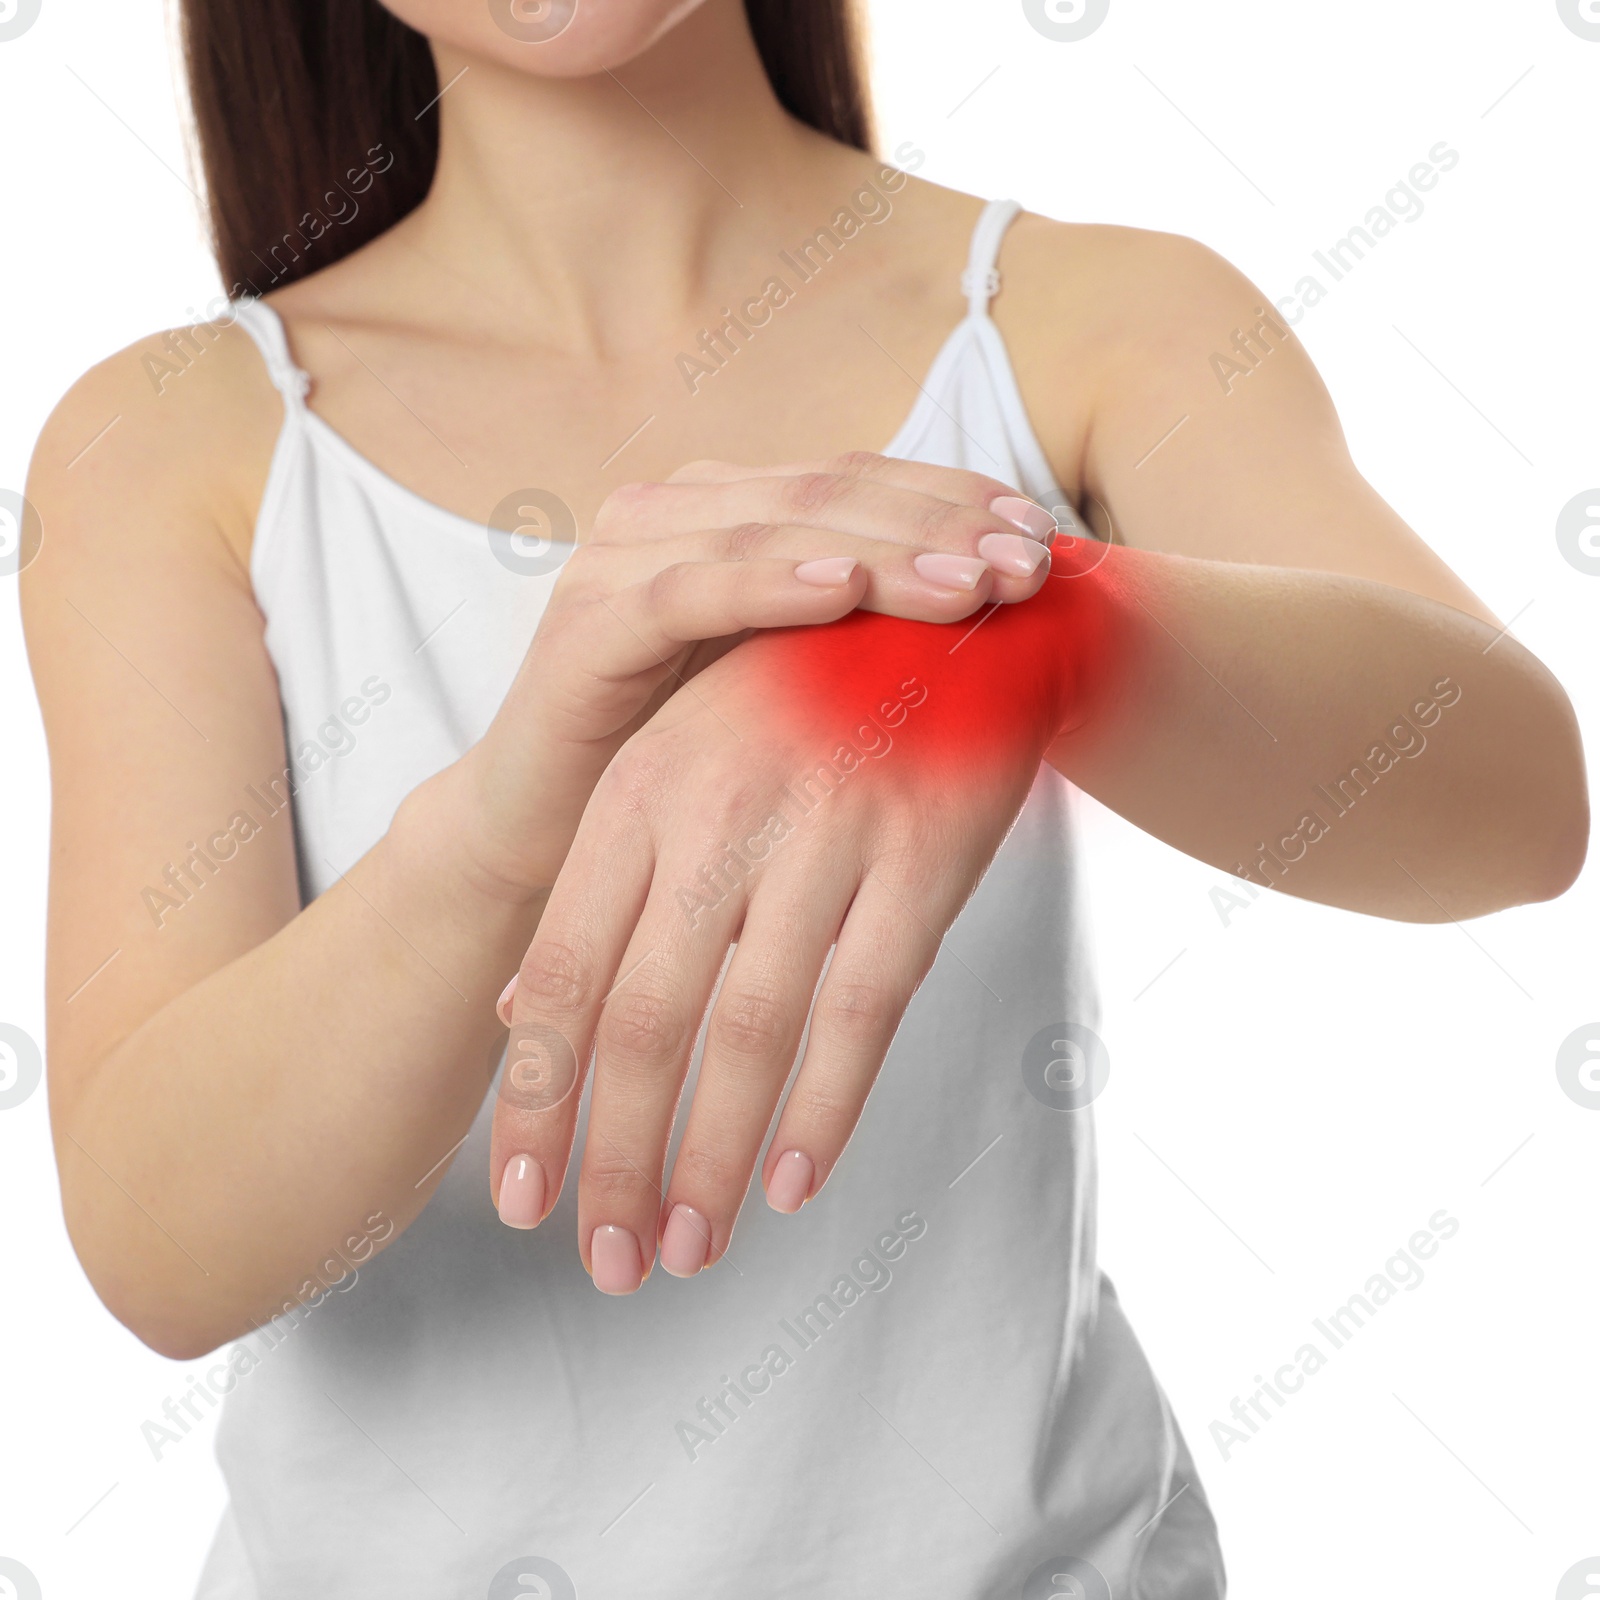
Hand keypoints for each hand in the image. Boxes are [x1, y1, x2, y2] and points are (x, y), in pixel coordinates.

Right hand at [450, 453, 1059, 896]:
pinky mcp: (587, 621)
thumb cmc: (689, 764)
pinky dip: (769, 584)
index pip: (861, 480)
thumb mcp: (793, 683)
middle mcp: (677, 513)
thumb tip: (1004, 610)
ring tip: (969, 584)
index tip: (1044, 534)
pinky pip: (690, 591)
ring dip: (881, 553)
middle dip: (939, 525)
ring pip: (771, 530)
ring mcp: (625, 558)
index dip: (955, 496)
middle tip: (1028, 562)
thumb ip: (863, 628)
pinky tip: (846, 591)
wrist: (558, 839)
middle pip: (828, 493)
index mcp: (731, 512)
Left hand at [488, 519, 1121, 1291]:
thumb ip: (602, 881)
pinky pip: (867, 1004)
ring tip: (688, 1249)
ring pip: (751, 1030)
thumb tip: (519, 1010)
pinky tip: (794, 1180)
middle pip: (646, 1020)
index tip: (520, 1201)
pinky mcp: (921, 852)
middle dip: (616, 1157)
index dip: (540, 1099)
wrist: (955, 612)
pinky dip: (828, 1105)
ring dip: (712, 1155)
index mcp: (641, 788)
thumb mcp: (678, 758)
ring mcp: (825, 829)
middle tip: (606, 1263)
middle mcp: (718, 811)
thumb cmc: (798, 703)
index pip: (567, 973)